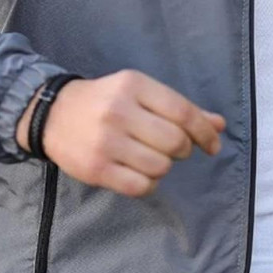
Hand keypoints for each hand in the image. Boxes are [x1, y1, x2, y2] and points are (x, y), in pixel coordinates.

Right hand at [17, 70, 225, 196]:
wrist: (53, 114)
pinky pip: (140, 186)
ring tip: (150, 158)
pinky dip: (148, 184)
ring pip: (160, 166)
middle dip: (183, 150)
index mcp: (134, 86)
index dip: (205, 131)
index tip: (213, 145)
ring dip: (163, 167)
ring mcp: (106, 141)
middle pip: (175, 142)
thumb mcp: (141, 94)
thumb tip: (219, 125)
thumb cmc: (106, 101)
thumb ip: (180, 109)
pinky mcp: (96, 168)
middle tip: (172, 149)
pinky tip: (140, 174)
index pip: (183, 111)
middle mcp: (120, 111)